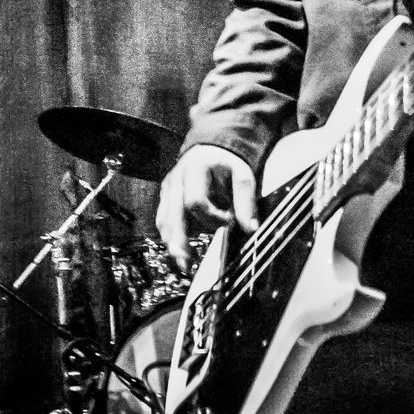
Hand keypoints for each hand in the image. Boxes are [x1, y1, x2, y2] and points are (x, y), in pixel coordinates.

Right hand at [157, 144, 258, 272]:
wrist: (209, 149)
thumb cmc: (226, 162)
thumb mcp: (242, 175)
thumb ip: (245, 201)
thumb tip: (250, 228)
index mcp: (194, 170)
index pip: (195, 202)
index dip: (211, 217)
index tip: (228, 222)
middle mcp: (176, 180)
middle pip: (172, 215)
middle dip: (179, 241)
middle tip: (187, 263)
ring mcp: (168, 189)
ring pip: (164, 220)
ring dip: (173, 244)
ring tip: (185, 265)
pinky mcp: (166, 198)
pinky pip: (164, 220)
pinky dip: (171, 237)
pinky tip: (181, 253)